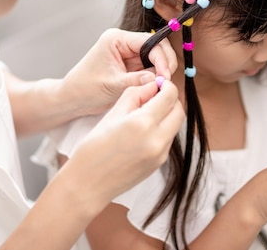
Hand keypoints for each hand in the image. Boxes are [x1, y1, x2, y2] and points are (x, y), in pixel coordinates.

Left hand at [61, 28, 176, 115]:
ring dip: (161, 71)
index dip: (160, 58)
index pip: (148, 42)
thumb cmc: (85, 88)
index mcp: (116, 39)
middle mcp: (124, 43)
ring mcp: (129, 54)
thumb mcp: (111, 85)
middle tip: (167, 82)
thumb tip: (159, 79)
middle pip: (156, 46)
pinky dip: (156, 77)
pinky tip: (157, 88)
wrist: (73, 99)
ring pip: (155, 58)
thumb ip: (136, 80)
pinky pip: (150, 68)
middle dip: (164, 63)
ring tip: (161, 87)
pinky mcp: (132, 66)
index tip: (165, 76)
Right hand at [64, 80, 183, 207]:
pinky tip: (143, 130)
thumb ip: (134, 96)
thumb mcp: (112, 114)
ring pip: (175, 125)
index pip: (169, 96)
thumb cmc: (93, 148)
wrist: (88, 184)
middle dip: (170, 100)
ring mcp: (160, 154)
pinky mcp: (159, 163)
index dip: (166, 86)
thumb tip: (152, 86)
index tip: (158, 83)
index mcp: (142, 123)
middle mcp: (156, 139)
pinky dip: (162, 129)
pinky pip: (168, 139)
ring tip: (146, 113)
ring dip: (167, 114)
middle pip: (178, 111)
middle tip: (154, 96)